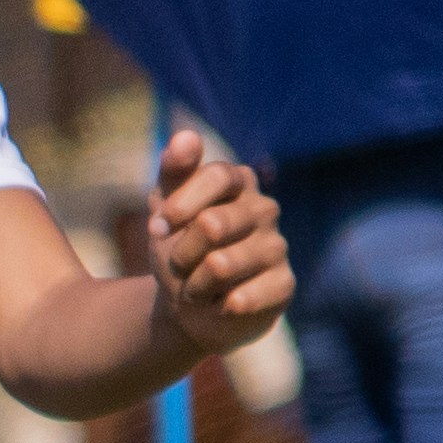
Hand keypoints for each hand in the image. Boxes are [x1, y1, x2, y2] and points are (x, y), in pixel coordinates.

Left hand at [143, 127, 291, 354]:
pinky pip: (242, 298)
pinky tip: (221, 304)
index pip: (216, 176)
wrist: (192, 303)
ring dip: (195, 284)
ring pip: (221, 265)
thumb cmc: (179, 246)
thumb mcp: (166, 207)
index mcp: (239, 181)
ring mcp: (278, 247)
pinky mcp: (284, 284)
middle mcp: (265, 208)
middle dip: (182, 252)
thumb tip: (186, 135)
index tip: (157, 227)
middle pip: (213, 225)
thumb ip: (173, 170)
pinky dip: (218, 306)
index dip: (181, 205)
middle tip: (179, 264)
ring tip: (197, 287)